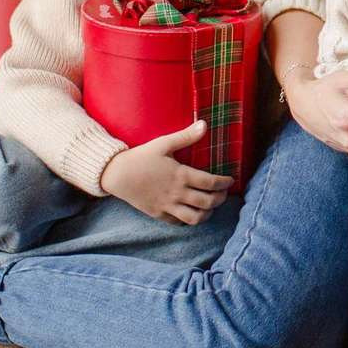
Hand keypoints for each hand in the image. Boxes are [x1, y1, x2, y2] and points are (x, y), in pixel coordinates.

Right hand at [98, 122, 232, 224]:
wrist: (117, 174)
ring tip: (210, 206)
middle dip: (220, 199)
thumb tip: (204, 124)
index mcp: (181, 175)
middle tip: (223, 193)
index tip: (230, 180)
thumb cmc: (141, 157)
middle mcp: (177, 193)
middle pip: (207, 202)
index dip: (224, 183)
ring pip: (195, 218)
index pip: (211, 183)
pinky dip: (189, 220)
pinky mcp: (158, 214)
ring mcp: (167, 206)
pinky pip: (179, 223)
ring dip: (207, 213)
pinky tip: (192, 212)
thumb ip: (186, 136)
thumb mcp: (163, 143)